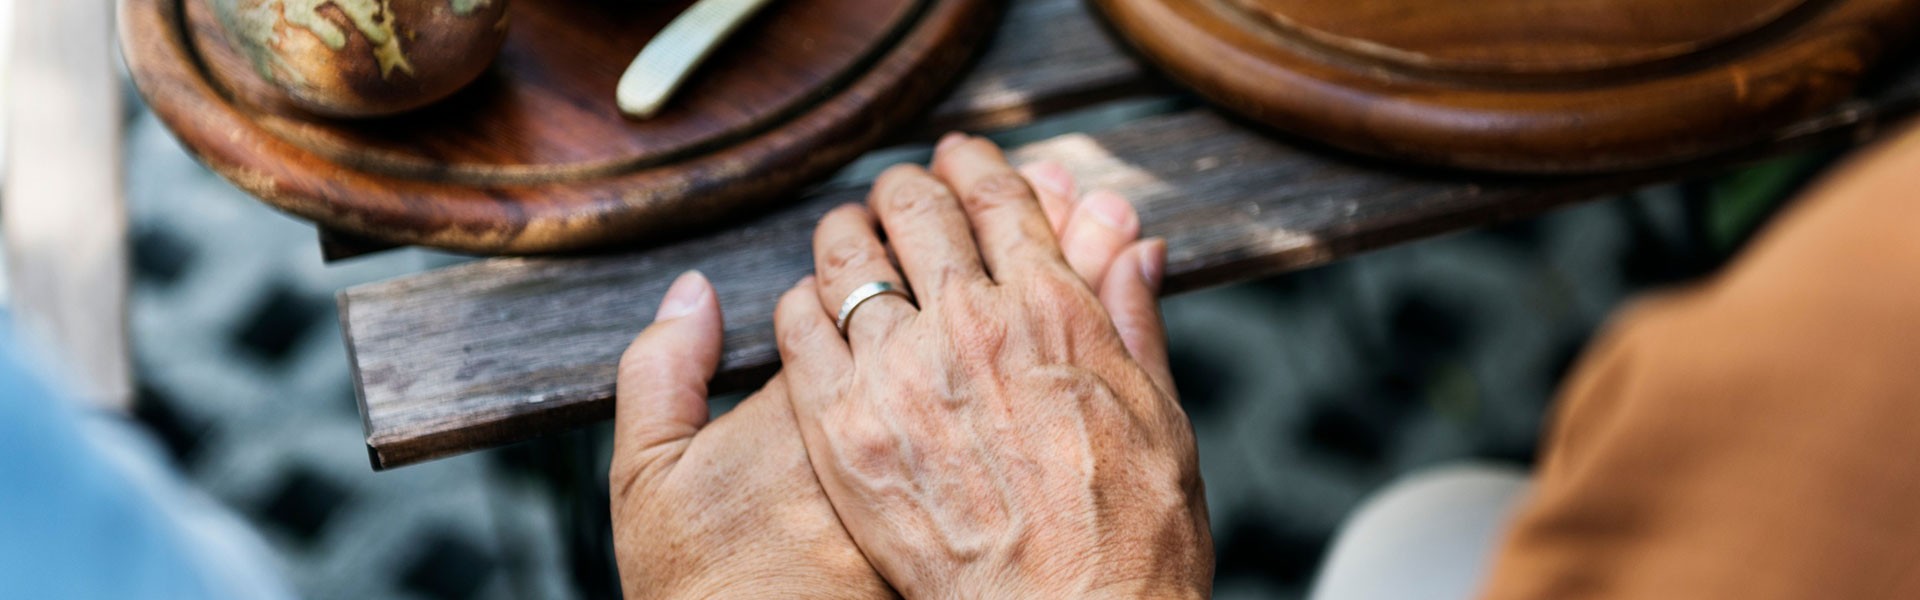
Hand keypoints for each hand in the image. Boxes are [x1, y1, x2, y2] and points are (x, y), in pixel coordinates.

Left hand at [773, 134, 1211, 598]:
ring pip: (844, 256)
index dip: (970, 162)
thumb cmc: (1130, 538)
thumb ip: (1133, 318)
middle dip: (904, 190)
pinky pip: (795, 329)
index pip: (995, 194)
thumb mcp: (1160, 414)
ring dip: (845, 236)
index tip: (956, 157)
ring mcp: (900, 374)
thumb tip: (1135, 246)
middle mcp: (971, 325)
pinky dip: (798, 305)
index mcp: (1054, 309)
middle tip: (898, 198)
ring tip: (847, 242)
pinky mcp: (843, 430)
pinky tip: (810, 315)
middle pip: (913, 207)